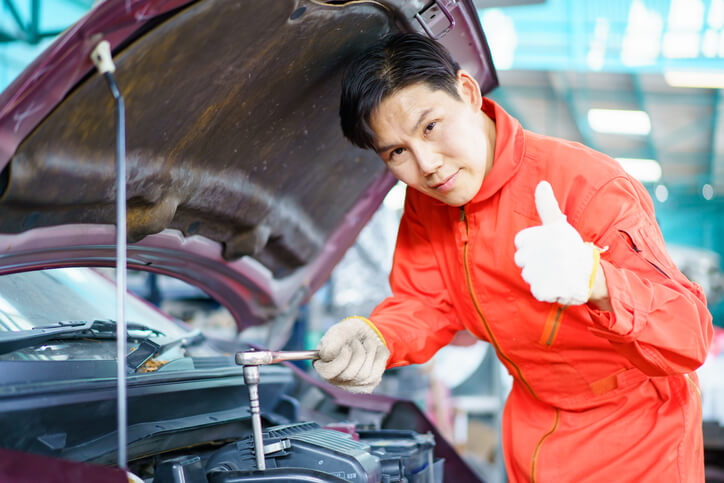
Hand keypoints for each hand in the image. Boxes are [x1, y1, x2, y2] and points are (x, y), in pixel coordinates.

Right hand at [313, 316, 389, 393]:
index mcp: (324, 367)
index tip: (346, 347)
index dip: (340, 360)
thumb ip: (331, 343)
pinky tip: (375, 349)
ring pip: (365, 374)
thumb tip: (327, 355)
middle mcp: (337, 380)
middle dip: (357, 353)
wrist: (364, 334)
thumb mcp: (336, 333)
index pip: (328, 373)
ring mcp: (354, 384)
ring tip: (367, 342)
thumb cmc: (347, 334)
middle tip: (357, 341)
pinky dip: (379, 355)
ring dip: (369, 352)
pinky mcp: (370, 383)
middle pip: (350, 374)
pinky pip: (378, 371)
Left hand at [514, 181, 597, 305]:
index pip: (520, 243)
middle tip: (554, 262)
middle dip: (535, 264)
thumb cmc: (572, 248)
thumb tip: (541, 184)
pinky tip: (559, 285)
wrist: (593, 275)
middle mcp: (545, 252)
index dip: (533, 248)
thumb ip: (546, 205)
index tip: (549, 248)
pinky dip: (547, 292)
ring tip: (558, 273)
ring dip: (541, 278)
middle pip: (521, 261)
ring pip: (528, 276)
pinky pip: (537, 291)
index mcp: (545, 234)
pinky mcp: (547, 290)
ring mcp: (546, 272)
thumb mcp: (559, 224)